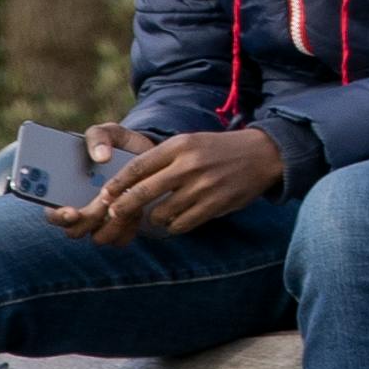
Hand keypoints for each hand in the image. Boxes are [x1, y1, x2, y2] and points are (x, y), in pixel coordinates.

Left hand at [64, 125, 288, 241]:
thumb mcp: (189, 143)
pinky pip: (181, 224)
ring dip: (153, 219)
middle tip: (115, 214)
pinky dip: (174, 226)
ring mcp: (203, 186)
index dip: (117, 184)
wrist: (262, 154)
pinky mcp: (215, 205)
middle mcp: (189, 165)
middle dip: (123, 207)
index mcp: (180, 146)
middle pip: (143, 193)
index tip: (105, 195)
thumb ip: (160, 160)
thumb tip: (126, 185)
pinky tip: (177, 219)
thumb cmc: (217, 149)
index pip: (138, 167)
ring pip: (160, 214)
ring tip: (158, 215)